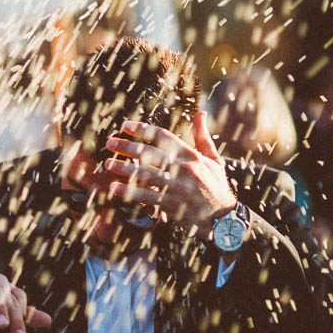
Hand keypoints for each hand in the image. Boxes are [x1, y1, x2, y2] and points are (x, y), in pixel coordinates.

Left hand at [104, 111, 236, 231]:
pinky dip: (129, 192)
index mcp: (191, 156)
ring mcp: (178, 187)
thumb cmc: (216, 187)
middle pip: (150, 153)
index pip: (163, 136)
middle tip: (110, 142)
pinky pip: (146, 197)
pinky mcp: (172, 204)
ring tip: (108, 164)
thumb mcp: (213, 160)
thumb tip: (200, 113)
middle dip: (127, 146)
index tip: (125, 126)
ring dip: (124, 168)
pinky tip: (114, 188)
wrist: (224, 219)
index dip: (142, 129)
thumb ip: (202, 137)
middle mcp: (184, 168)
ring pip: (146, 174)